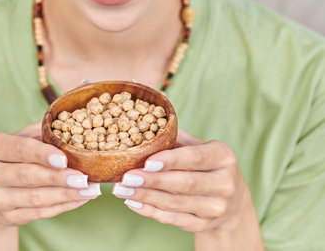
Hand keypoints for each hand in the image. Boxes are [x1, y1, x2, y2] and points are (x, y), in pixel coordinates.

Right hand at [0, 121, 100, 250]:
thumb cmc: (9, 160)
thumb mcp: (16, 141)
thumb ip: (39, 132)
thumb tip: (69, 122)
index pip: (19, 149)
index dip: (42, 154)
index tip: (64, 158)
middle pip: (28, 176)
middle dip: (59, 178)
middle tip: (84, 178)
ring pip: (35, 198)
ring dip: (66, 194)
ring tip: (90, 190)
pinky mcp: (6, 217)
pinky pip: (39, 213)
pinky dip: (63, 206)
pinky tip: (80, 199)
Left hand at [112, 129, 262, 248]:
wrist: (231, 201)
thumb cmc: (206, 165)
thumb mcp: (200, 148)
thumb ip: (176, 139)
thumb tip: (144, 128)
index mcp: (223, 157)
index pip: (195, 158)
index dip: (170, 160)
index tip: (146, 162)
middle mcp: (224, 184)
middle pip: (184, 183)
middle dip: (151, 181)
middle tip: (126, 177)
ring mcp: (215, 207)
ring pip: (175, 203)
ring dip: (145, 196)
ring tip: (121, 189)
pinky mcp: (204, 224)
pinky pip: (173, 219)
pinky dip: (150, 211)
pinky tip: (132, 202)